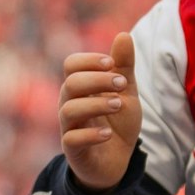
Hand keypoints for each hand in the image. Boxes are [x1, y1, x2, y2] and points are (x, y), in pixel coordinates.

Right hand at [59, 33, 141, 191]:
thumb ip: (124, 66)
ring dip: (97, 104)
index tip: (112, 63)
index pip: (71, 64)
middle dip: (98, 80)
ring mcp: (70, 127)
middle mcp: (70, 104)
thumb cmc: (117, 121)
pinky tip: (108, 133)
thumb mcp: (126, 92)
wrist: (118, 160)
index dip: (89, 60)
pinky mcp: (73, 150)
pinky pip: (71, 139)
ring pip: (68, 110)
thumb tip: (123, 34)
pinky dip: (91, 134)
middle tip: (122, 85)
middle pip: (71, 83)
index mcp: (81, 87)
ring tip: (119, 104)